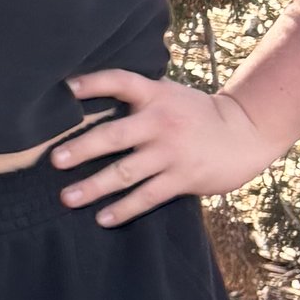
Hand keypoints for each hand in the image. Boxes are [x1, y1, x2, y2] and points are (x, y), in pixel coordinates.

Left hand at [52, 70, 279, 224]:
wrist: (245, 133)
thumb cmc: (193, 113)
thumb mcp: (168, 93)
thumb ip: (137, 94)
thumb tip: (85, 90)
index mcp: (155, 95)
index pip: (121, 82)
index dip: (94, 83)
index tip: (67, 89)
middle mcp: (161, 122)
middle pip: (114, 135)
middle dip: (82, 148)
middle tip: (55, 160)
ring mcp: (171, 152)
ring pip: (126, 172)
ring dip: (94, 187)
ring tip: (67, 198)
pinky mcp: (183, 178)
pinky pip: (147, 196)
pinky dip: (124, 209)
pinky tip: (103, 218)